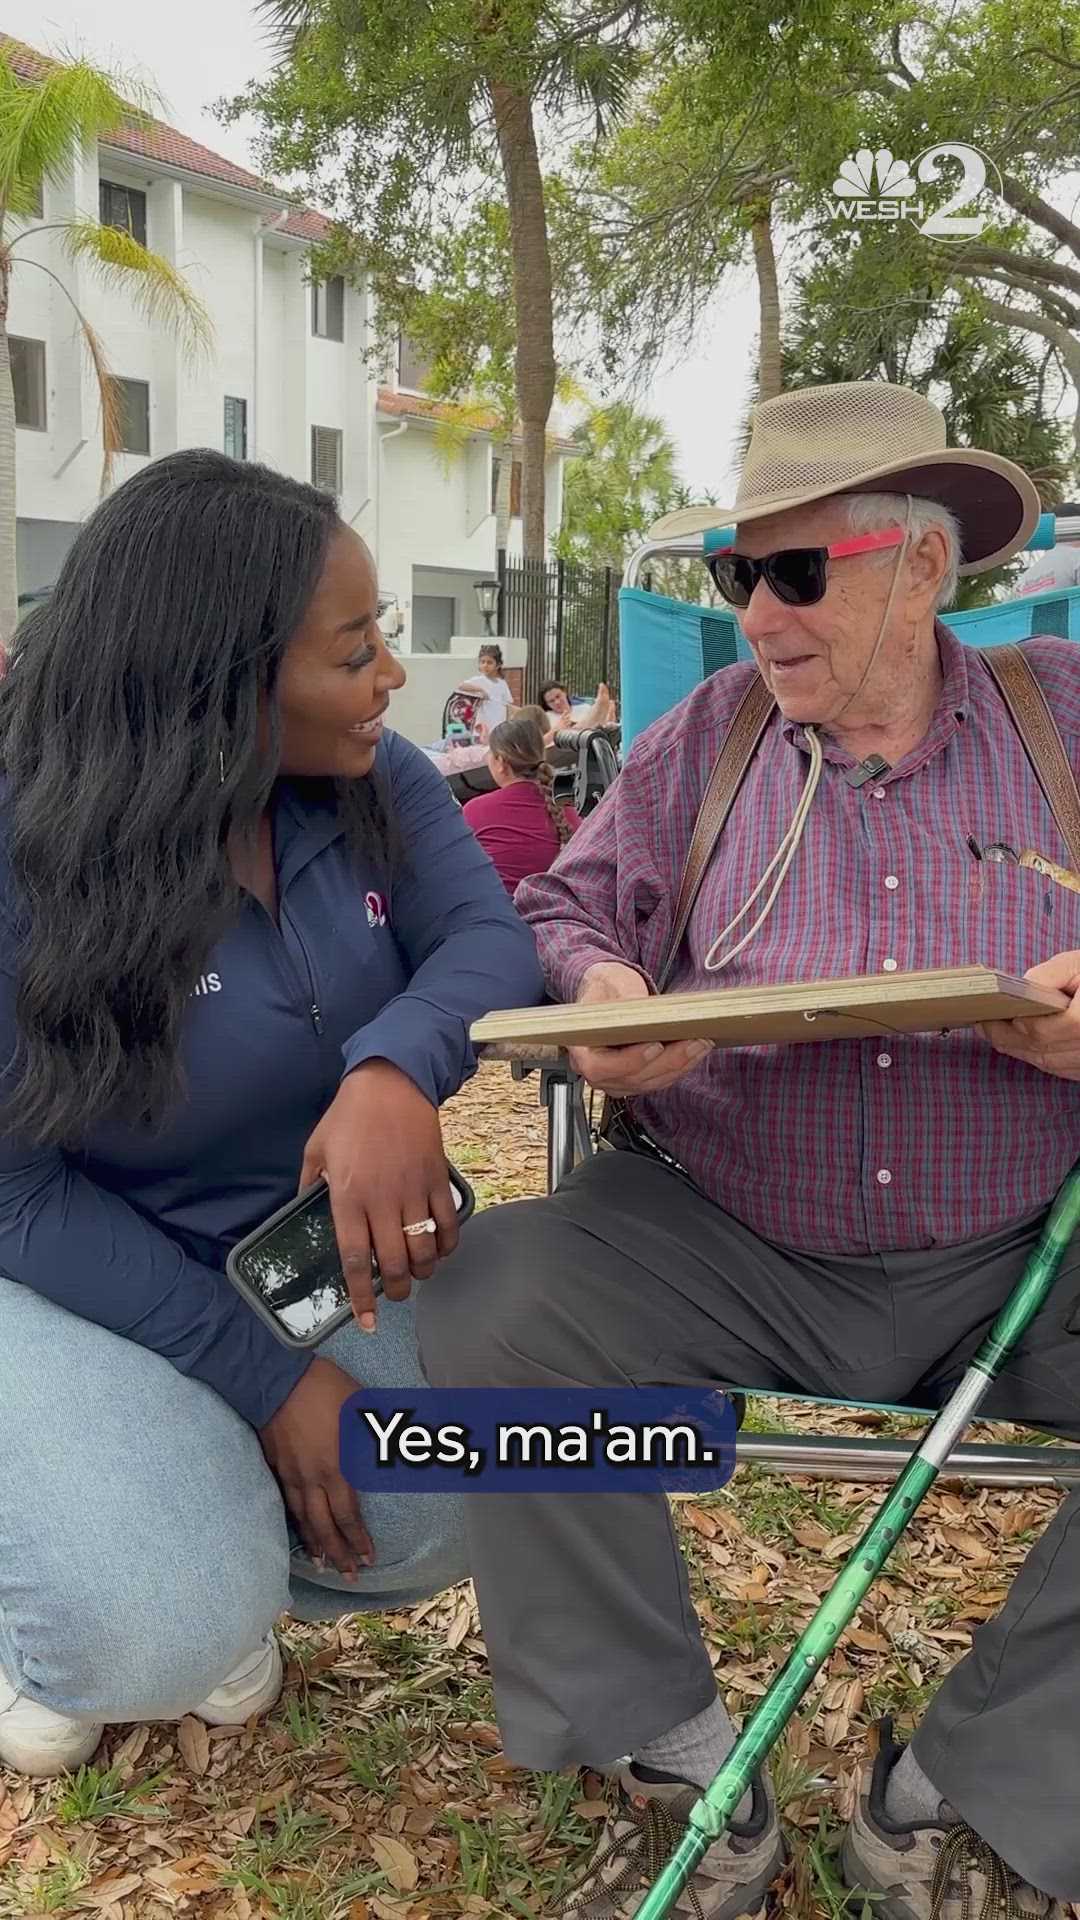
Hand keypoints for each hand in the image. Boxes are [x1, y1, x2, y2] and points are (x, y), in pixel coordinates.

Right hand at [258, 1357, 373, 1578]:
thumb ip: (382, 1434)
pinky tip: (298, 1527)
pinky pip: (286, 1502)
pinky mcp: (274, 1465)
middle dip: (338, 1554)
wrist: (277, 1378)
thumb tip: (405, 1448)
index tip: (368, 1558)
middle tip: (348, 1576)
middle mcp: (313, 1479)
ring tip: (321, 1564)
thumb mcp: (363, 1408)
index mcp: (337, 1467)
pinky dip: (294, 1521)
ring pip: (302, 1519)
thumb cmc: (326, 1389)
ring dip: (314, 1544)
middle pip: (324, 1527)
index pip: (349, 1516)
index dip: (358, 1540)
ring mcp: (290, 1474)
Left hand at [299, 1061, 457, 1329]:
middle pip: (394, 1263)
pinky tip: (440, 1251)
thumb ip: (308, 1183)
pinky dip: (447, 1245)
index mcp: (347, 1196)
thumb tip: (303, 1208)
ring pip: (423, 1249)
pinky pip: (448, 1223)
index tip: (366, 1321)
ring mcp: (412, 1191)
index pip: (355, 1259)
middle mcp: (381, 1200)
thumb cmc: (348, 1115)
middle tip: (396, 1297)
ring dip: (423, 1272)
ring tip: (417, 1275)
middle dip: (397, 1291)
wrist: (391, 1082)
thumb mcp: (315, 1148)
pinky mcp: (436, 1179)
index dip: (361, 1296)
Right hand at [568, 962, 713, 1096]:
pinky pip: (658, 1080)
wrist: (607, 993)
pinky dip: (678, 1068)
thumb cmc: (605, 989)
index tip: (656, 1046)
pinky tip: (695, 1052)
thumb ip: (625, 998)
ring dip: (679, 1066)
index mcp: (581, 1050)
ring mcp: (616, 1080)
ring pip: (650, 1082)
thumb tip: (645, 1010)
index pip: (601, 1067)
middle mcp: (597, 1071)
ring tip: (701, 1043)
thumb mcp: (612, 984)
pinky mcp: (635, 1079)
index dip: (630, 1061)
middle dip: (668, 1061)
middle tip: (695, 1042)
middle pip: (633, 1078)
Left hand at [980, 949, 1079, 1078]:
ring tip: (998, 1035)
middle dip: (1006, 1041)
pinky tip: (1026, 1045)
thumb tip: (1019, 993)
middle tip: (983, 1027)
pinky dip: (1042, 1059)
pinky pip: (1065, 1069)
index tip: (985, 1017)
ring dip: (1021, 1052)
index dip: (1009, 1026)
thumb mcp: (1077, 964)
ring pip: (1051, 1065)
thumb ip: (1046, 976)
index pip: (1039, 1031)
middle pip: (1040, 1052)